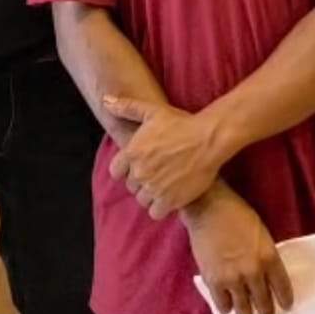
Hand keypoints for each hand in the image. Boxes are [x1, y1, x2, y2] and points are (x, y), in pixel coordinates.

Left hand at [105, 96, 222, 218]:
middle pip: (131, 186)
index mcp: (132, 152)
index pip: (116, 172)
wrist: (208, 139)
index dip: (127, 169)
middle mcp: (140, 172)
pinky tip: (171, 194)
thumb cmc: (182, 123)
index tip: (140, 164)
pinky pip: (155, 212)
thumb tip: (106, 101)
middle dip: (141, 180)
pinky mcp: (169, 201)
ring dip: (151, 194)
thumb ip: (126, 108)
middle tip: (157, 170)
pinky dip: (161, 206)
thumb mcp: (152, 111)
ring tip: (165, 182)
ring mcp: (154, 188)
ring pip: (143, 200)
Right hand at [183, 181, 293, 313]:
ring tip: (246, 310)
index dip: (285, 300)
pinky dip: (227, 305)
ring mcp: (233, 278)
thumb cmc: (236, 213)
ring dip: (246, 312)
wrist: (208, 205)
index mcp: (268, 256)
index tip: (285, 305)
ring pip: (244, 312)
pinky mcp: (214, 281)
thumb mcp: (260, 232)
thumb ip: (265, 256)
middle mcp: (253, 271)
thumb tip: (266, 276)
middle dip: (267, 312)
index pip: (283, 289)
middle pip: (264, 305)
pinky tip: (228, 299)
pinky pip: (224, 307)